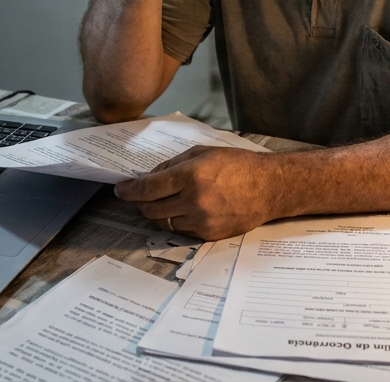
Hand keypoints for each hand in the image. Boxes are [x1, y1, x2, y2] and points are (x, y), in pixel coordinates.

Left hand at [113, 146, 283, 239]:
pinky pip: (180, 231)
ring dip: (156, 212)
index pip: (147, 188)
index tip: (120, 189)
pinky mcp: (208, 235)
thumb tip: (149, 177)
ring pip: (163, 222)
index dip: (128, 190)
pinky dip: (175, 220)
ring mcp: (201, 220)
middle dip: (139, 202)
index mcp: (190, 176)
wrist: (269, 188)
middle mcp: (193, 200)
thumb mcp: (202, 153)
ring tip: (161, 201)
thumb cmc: (237, 165)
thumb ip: (173, 164)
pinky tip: (182, 209)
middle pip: (150, 209)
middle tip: (138, 195)